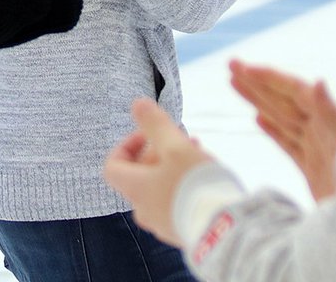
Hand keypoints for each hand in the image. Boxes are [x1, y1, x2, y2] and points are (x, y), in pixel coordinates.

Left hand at [104, 97, 212, 245]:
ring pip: (161, 187)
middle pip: (140, 175)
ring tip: (199, 154)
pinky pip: (177, 203)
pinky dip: (185, 186)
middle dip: (159, 151)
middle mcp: (144, 210)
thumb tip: (137, 104)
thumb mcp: (175, 147)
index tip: (149, 134)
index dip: (127, 145)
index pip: (113, 166)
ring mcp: (163, 224)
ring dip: (175, 167)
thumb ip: (155, 124)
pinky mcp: (182, 231)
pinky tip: (207, 178)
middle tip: (183, 139)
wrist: (223, 231)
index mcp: (136, 189)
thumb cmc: (194, 186)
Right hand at [229, 59, 335, 200]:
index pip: (295, 91)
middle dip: (257, 83)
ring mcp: (318, 150)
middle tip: (231, 64)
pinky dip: (273, 131)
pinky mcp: (315, 172)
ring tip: (235, 83)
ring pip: (283, 120)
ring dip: (259, 101)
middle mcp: (324, 131)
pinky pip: (290, 145)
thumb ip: (332, 114)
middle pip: (284, 101)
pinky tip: (258, 119)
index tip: (244, 68)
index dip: (270, 78)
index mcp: (332, 120)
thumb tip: (318, 81)